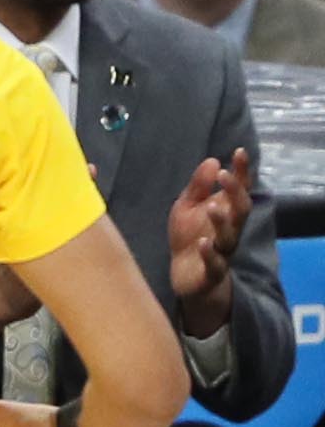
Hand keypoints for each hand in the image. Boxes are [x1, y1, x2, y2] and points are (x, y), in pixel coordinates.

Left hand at [168, 148, 254, 336]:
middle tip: (225, 175)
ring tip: (212, 207)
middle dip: (235, 192)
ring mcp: (223, 251)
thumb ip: (198, 186)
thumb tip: (212, 160)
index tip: (239, 151)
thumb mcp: (187, 207)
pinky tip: (203, 243)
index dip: (242, 171)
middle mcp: (230, 230)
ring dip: (222, 221)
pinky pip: (215, 263)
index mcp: (226, 211)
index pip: (240, 189)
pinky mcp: (212, 271)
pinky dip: (210, 254)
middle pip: (241, 210)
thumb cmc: (189, 236)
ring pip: (230, 236)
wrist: (185, 275)